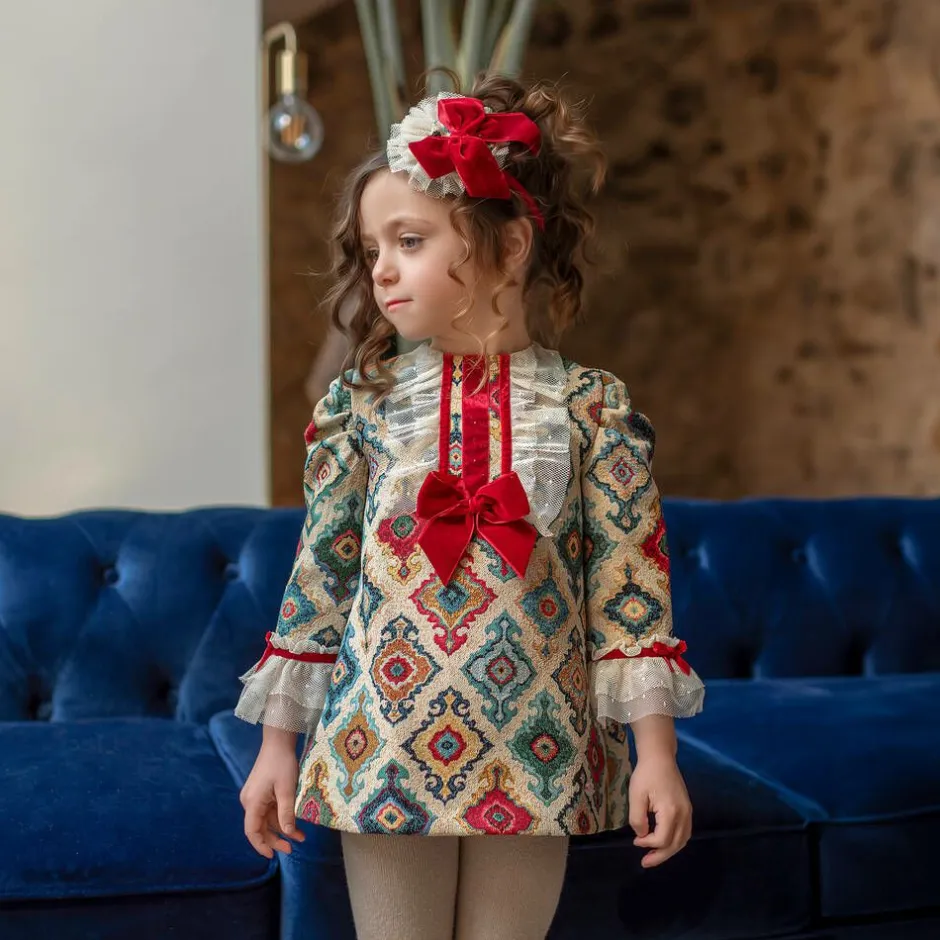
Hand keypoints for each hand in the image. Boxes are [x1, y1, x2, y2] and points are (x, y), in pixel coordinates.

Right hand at [240, 740, 306, 858]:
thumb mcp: (287, 790)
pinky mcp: (261, 792)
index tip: (272, 856)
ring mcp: (255, 796)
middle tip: (292, 848)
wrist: (278, 741)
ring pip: (267, 819)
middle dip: (276, 839)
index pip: (252, 831)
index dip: (261, 846)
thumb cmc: (282, 763)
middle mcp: (250, 801)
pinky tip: (295, 822)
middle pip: (260, 827)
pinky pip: (270, 810)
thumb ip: (286, 813)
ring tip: (301, 837)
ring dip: (282, 828)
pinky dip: (281, 817)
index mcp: (252, 802)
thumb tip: (288, 833)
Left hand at [628, 753, 691, 867]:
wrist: (660, 757)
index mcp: (671, 811)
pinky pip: (685, 832)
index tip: (635, 840)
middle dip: (660, 856)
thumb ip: (638, 819)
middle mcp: (684, 814)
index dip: (648, 844)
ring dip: (669, 851)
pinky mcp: (688, 808)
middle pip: (675, 844)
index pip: (662, 839)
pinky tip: (664, 843)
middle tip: (645, 863)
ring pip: (682, 840)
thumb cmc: (646, 775)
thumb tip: (642, 835)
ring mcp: (688, 812)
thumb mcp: (636, 795)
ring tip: (654, 857)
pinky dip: (675, 842)